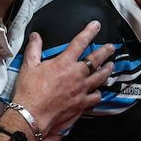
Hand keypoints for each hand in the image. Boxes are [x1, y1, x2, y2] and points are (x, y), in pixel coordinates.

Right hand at [12, 21, 114, 136]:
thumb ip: (34, 49)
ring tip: (111, 65)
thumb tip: (35, 36)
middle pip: (96, 59)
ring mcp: (82, 89)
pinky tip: (100, 91)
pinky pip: (95, 96)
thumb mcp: (28, 66)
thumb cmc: (29, 91)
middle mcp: (76, 75)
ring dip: (107, 70)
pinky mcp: (82, 104)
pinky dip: (99, 93)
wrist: (32, 115)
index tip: (96, 25)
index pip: (80, 42)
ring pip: (100, 77)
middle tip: (111, 47)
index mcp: (64, 63)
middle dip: (106, 51)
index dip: (89, 32)